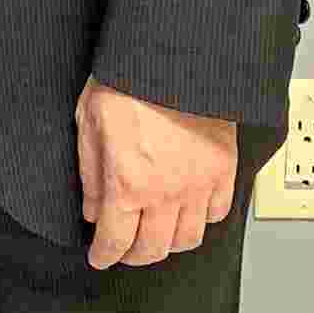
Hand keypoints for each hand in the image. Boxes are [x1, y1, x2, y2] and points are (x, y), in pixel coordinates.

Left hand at [75, 76, 236, 269]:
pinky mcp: (223, 170)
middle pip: (153, 249)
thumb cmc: (126, 79)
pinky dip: (202, 221)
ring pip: (188, 239)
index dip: (104, 255)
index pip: (115, 239)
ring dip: (168, 244)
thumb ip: (90, 171)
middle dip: (134, 255)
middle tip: (123, 249)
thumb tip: (93, 209)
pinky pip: (217, 213)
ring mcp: (199, 185)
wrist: (174, 55)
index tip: (98, 257)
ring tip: (155, 234)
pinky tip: (188, 212)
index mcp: (128, 182)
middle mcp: (166, 193)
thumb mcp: (89, 119)